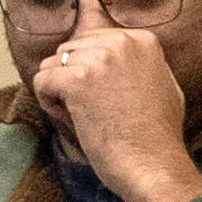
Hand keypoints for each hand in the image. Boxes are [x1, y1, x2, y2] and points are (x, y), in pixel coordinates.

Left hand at [28, 26, 201, 201]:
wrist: (153, 162)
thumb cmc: (157, 134)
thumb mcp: (160, 82)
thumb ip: (136, 60)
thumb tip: (110, 42)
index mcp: (142, 39)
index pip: (92, 39)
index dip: (89, 69)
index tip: (102, 95)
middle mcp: (122, 42)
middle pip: (70, 49)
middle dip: (70, 76)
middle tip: (89, 107)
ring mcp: (99, 59)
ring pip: (52, 64)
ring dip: (57, 90)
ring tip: (79, 114)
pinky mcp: (78, 80)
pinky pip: (42, 80)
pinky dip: (47, 101)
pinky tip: (68, 118)